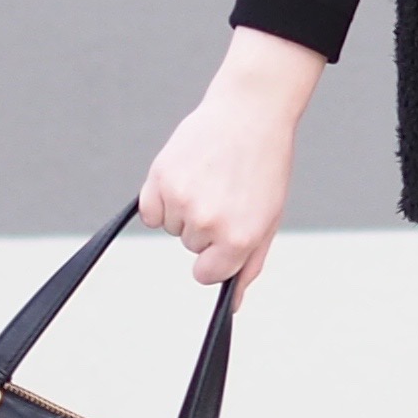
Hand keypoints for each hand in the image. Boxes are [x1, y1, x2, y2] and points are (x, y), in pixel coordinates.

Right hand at [139, 29, 325, 285]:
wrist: (252, 114)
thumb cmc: (264, 168)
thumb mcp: (268, 220)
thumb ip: (248, 265)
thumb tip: (232, 303)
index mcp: (238, 239)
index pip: (205, 275)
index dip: (215, 256)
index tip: (224, 234)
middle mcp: (208, 224)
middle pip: (189, 247)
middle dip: (205, 227)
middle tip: (226, 192)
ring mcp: (182, 200)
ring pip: (170, 226)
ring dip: (184, 209)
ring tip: (210, 178)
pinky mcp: (160, 177)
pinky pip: (149, 210)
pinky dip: (161, 198)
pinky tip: (186, 174)